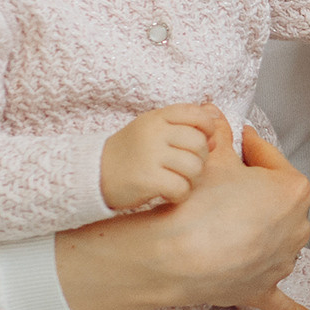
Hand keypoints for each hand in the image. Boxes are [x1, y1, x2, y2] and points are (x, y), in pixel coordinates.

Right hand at [58, 120, 309, 309]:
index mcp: (293, 189)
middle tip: (223, 181)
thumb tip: (217, 115)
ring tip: (227, 218)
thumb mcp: (211, 159)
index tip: (233, 141)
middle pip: (273, 200)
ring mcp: (281, 260)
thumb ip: (222, 137)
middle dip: (252, 190)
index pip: (269, 159)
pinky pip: (281, 303)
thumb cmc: (195, 202)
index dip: (247, 148)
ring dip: (258, 230)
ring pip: (274, 238)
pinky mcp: (261, 288)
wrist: (170, 253)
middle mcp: (296, 226)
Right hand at [99, 104, 217, 210]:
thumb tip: (216, 132)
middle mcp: (154, 133)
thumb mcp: (153, 131)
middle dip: (199, 160)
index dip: (207, 129)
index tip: (200, 141)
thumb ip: (183, 128)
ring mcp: (150, 155)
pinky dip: (180, 195)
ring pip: (195, 167)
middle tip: (183, 168)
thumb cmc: (130, 154)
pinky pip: (181, 188)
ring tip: (177, 181)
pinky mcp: (147, 179)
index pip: (197, 114)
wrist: (93, 175)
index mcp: (157, 117)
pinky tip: (169, 194)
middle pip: (199, 144)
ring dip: (191, 180)